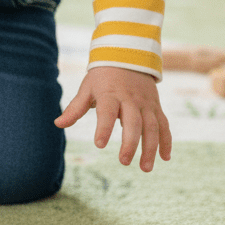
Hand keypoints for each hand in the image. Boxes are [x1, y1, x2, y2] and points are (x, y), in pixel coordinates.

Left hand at [54, 66, 171, 171]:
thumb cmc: (103, 76)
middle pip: (133, 122)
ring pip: (152, 126)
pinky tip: (165, 158)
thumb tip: (57, 124)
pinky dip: (166, 141)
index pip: (106, 111)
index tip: (99, 144)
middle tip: (123, 161)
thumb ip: (75, 108)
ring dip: (151, 148)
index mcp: (110, 94)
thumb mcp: (88, 88)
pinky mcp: (156, 107)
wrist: (128, 56)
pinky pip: (164, 124)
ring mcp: (145, 104)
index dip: (103, 127)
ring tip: (145, 168)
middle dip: (130, 143)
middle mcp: (130, 99)